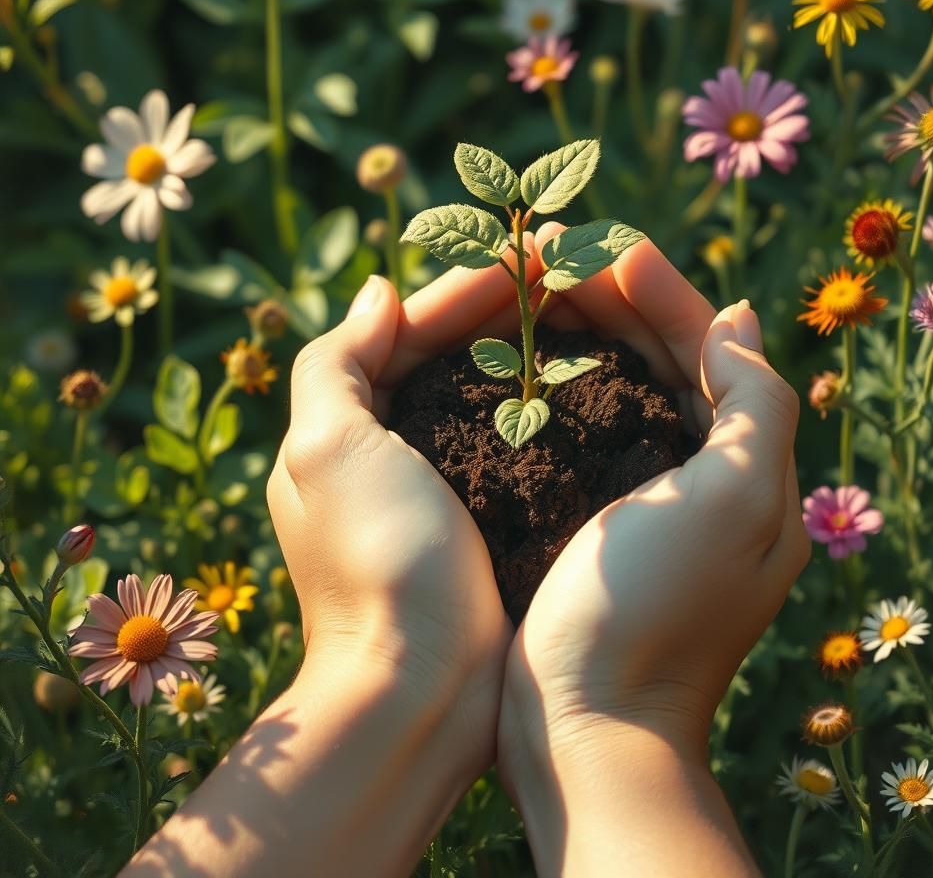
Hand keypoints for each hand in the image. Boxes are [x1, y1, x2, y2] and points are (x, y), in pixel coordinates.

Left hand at [128, 253, 561, 877]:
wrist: (419, 693)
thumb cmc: (374, 563)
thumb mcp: (327, 449)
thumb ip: (335, 360)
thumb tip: (377, 290)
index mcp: (341, 430)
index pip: (404, 333)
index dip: (464, 290)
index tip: (528, 257)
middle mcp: (385, 456)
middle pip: (446, 360)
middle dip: (501, 314)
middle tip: (568, 273)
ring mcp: (437, 492)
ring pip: (484, 399)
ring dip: (526, 354)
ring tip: (584, 316)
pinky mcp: (485, 525)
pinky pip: (514, 447)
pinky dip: (542, 410)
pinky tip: (586, 388)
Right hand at [498, 227, 807, 873]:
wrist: (587, 728)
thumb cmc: (657, 612)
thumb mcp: (736, 501)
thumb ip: (758, 401)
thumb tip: (737, 317)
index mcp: (747, 468)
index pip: (712, 350)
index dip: (665, 292)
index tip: (608, 245)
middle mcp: (704, 481)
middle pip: (663, 364)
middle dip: (615, 305)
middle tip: (553, 257)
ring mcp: (645, 504)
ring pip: (619, 393)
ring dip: (582, 339)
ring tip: (532, 295)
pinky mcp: (592, 524)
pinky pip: (581, 434)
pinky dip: (557, 390)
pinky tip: (517, 366)